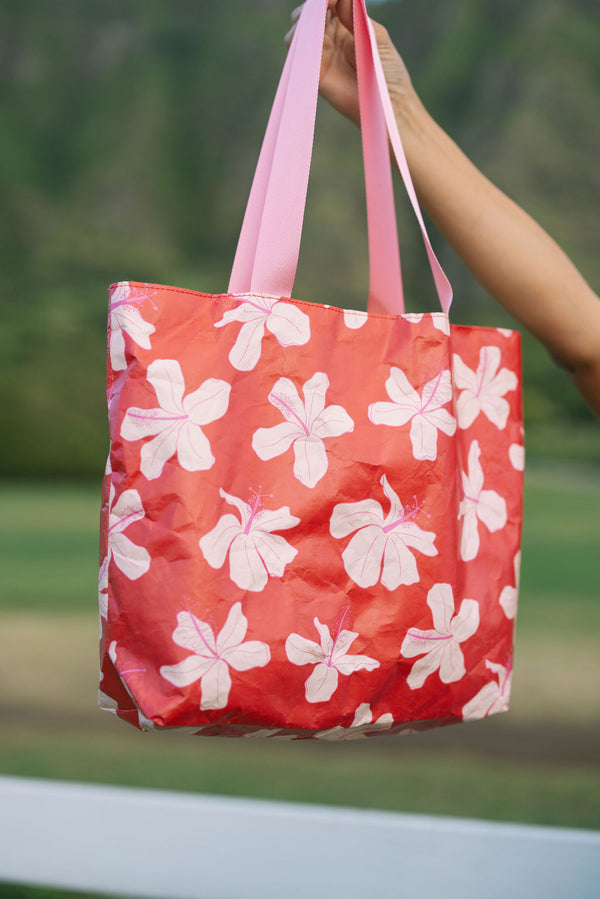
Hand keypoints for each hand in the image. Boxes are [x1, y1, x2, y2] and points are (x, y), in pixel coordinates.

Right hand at [286, 0, 415, 125]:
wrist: (389, 104)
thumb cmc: (389, 72)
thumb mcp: (375, 36)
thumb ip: (356, 16)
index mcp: (347, 26)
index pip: (329, 3)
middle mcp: (331, 38)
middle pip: (310, 13)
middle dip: (312, 5)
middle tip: (323, 4)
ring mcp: (322, 55)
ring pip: (300, 29)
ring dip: (303, 18)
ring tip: (315, 17)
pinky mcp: (316, 72)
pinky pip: (299, 51)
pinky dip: (300, 38)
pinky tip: (312, 32)